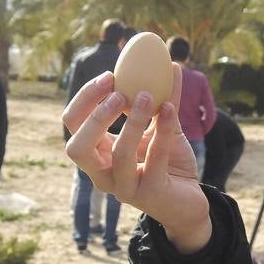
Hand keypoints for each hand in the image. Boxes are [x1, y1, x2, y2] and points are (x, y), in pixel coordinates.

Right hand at [62, 68, 211, 252]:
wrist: (190, 200)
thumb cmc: (169, 162)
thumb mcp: (162, 127)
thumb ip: (160, 101)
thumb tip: (167, 63)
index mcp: (98, 154)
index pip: (73, 125)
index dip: (86, 99)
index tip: (110, 76)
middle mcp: (103, 174)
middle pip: (77, 147)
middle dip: (95, 116)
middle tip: (120, 93)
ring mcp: (125, 188)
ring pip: (119, 154)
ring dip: (132, 122)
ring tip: (150, 96)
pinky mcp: (150, 195)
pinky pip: (154, 160)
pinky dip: (162, 130)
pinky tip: (171, 109)